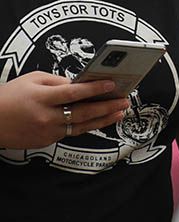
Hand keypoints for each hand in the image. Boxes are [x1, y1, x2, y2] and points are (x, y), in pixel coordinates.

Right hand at [0, 72, 128, 148]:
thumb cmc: (10, 96)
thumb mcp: (32, 80)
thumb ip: (57, 81)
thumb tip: (81, 84)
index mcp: (41, 97)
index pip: (73, 93)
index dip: (94, 89)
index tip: (112, 84)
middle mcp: (45, 116)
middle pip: (83, 112)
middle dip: (107, 106)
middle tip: (125, 101)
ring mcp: (47, 131)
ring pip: (81, 126)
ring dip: (103, 119)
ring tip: (119, 112)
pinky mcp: (46, 141)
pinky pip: (70, 132)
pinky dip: (86, 125)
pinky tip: (99, 120)